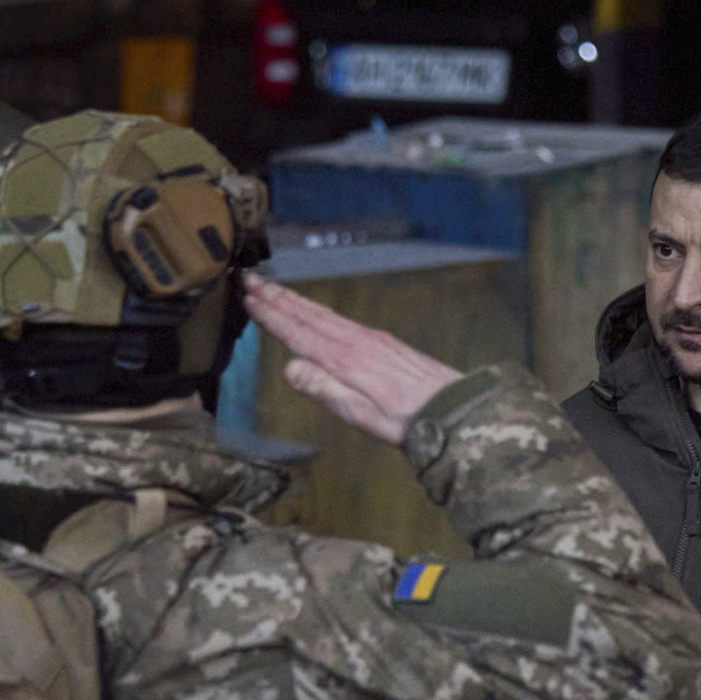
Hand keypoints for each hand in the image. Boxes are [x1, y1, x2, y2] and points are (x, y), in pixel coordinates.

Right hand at [241, 272, 461, 444]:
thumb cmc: (405, 421)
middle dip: (277, 297)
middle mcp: (354, 340)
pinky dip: (317, 308)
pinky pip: (339, 318)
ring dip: (295, 299)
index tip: (248, 300)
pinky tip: (313, 309)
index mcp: (344, 359)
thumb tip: (289, 367)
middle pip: (308, 314)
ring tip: (272, 287)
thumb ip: (325, 389)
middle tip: (248, 278)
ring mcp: (369, 337)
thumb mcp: (361, 415)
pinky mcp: (381, 341)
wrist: (453, 409)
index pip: (298, 333)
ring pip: (323, 313)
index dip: (271, 316)